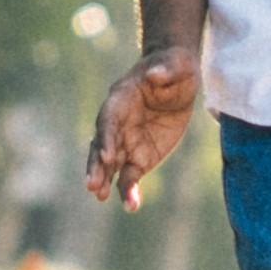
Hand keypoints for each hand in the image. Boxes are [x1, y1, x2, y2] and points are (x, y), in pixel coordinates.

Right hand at [83, 49, 201, 204]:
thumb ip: (164, 70)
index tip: (106, 154)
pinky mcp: (139, 156)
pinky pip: (130, 175)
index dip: (106, 135)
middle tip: (92, 184)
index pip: (109, 118)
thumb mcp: (176, 64)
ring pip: (110, 164)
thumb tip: (154, 74)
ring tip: (100, 196)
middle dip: (97, 164)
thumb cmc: (174, 67)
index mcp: (121, 98)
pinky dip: (129, 190)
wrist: (177, 79)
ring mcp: (126, 141)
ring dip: (105, 180)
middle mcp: (118, 122)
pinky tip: (131, 205)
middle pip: (102, 144)